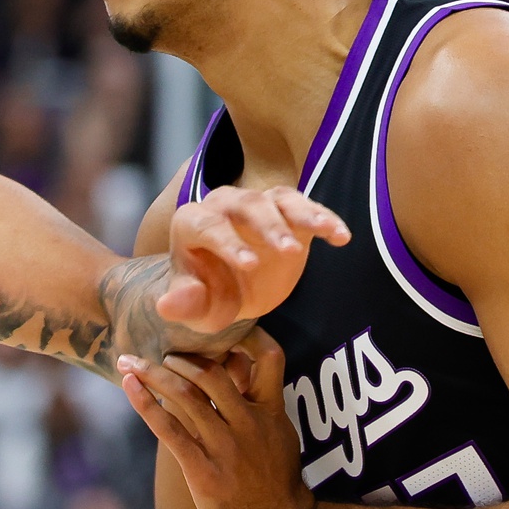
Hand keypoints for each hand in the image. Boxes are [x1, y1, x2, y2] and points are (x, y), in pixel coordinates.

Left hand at [118, 332, 313, 508]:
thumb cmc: (278, 488)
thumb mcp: (282, 439)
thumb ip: (264, 406)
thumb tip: (245, 374)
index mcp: (272, 413)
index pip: (269, 358)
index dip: (246, 337)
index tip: (219, 329)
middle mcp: (249, 424)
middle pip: (211, 373)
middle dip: (180, 357)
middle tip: (159, 351)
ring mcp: (226, 448)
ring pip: (185, 396)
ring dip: (153, 373)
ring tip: (131, 362)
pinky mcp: (203, 472)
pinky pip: (169, 430)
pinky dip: (145, 404)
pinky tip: (129, 386)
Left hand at [161, 187, 348, 332]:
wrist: (234, 291)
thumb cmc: (210, 297)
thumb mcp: (197, 308)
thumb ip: (184, 305)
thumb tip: (166, 306)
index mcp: (191, 224)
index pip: (208, 227)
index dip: (229, 243)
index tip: (251, 266)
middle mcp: (222, 205)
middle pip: (246, 204)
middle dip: (268, 226)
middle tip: (289, 251)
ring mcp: (256, 204)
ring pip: (278, 199)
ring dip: (301, 214)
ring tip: (325, 231)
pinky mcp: (287, 209)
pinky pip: (306, 206)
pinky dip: (324, 218)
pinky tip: (341, 237)